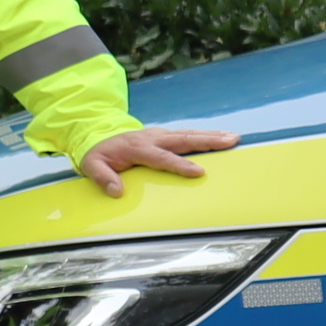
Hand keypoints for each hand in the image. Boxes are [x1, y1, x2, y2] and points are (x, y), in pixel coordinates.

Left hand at [80, 124, 237, 194]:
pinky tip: (222, 138)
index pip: (161, 158)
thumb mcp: (92, 165)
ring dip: (211, 136)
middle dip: (207, 141)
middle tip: (229, 142)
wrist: (98, 134)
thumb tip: (116, 191)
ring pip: (188, 135)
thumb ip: (102, 177)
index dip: (180, 165)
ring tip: (233, 138)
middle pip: (182, 140)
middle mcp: (152, 138)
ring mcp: (160, 135)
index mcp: (137, 148)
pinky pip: (187, 135)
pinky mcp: (165, 135)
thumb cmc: (99, 153)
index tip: (199, 172)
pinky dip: (205, 135)